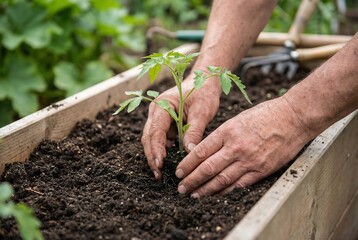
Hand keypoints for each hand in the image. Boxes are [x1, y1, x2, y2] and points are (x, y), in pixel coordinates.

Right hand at [142, 73, 220, 179]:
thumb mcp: (202, 112)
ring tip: (160, 173)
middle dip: (152, 156)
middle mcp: (155, 110)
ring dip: (155, 155)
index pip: (155, 130)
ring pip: (151, 139)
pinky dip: (162, 150)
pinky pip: (160, 138)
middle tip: (158, 174)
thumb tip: (189, 152)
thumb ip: (194, 131)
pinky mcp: (164, 122)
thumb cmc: (204, 93)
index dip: (156, 149)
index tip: (159, 165)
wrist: (204, 81)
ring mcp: (158, 116)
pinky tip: (167, 163)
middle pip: (148, 137)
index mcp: (162, 104)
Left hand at [175, 97, 312, 197]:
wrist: (294, 117)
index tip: (179, 172)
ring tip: (194, 194)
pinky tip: (216, 194)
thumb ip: (222, 135)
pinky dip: (226, 191)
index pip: (200, 151)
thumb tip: (205, 150)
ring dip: (205, 189)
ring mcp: (249, 160)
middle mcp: (235, 147)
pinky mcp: (262, 169)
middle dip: (191, 180)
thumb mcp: (238, 119)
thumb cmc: (265, 114)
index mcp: (227, 131)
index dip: (187, 164)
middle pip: (207, 168)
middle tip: (181, 188)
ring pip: (221, 179)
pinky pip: (240, 184)